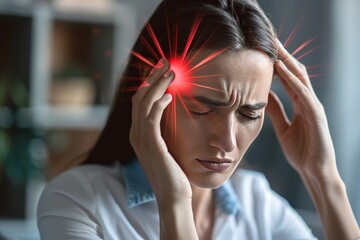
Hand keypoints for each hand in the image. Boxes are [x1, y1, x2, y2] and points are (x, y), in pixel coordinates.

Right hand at [129, 58, 192, 206]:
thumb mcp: (168, 147)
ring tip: (170, 71)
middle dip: (152, 77)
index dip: (149, 82)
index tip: (162, 69)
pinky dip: (158, 103)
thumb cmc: (174, 172)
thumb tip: (173, 112)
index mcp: (139, 134)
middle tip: (166, 62)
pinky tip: (170, 95)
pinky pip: (151, 118)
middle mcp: (136, 135)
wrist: (173, 197)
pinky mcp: (151, 146)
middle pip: (139, 97)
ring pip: (144, 103)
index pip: (140, 101)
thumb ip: (165, 130)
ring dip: (157, 85)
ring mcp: (141, 140)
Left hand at [266, 39, 337, 180]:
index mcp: (300, 103)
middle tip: (268, 39)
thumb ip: (276, 111)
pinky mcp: (317, 115)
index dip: (277, 63)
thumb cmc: (301, 150)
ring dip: (286, 60)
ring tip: (273, 45)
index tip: (263, 50)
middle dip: (282, 55)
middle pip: (295, 72)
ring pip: (300, 77)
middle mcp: (308, 101)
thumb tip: (263, 96)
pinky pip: (303, 92)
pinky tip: (280, 67)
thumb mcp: (283, 127)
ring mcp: (314, 106)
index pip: (288, 78)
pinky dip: (291, 79)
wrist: (314, 171)